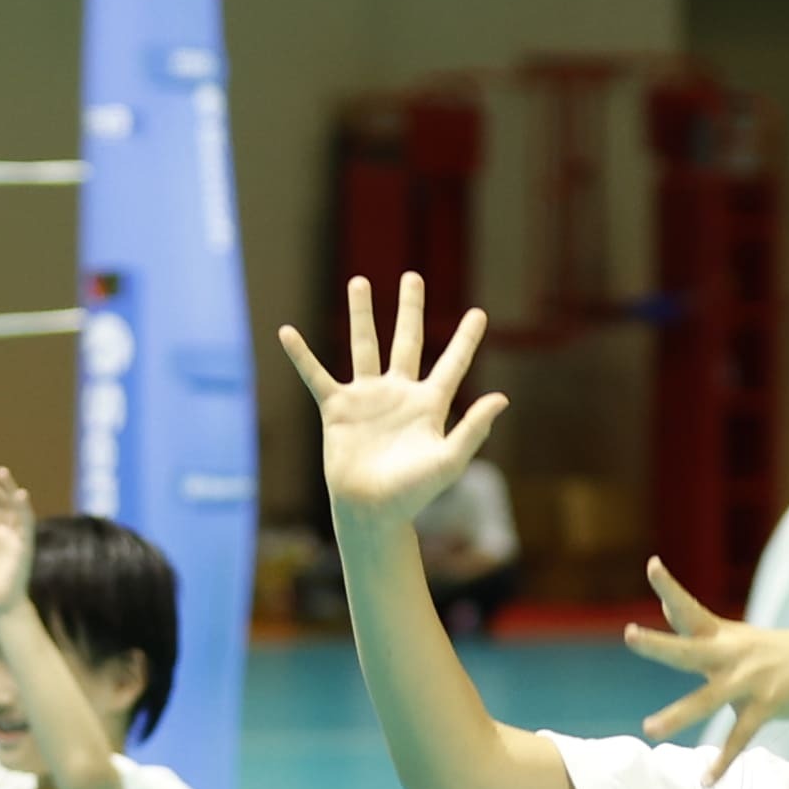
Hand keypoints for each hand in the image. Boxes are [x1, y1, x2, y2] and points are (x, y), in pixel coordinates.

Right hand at [282, 274, 504, 529]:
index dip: (466, 339)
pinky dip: (301, 355)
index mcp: (429, 404)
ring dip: (362, 315)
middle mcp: (399, 394)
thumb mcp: (450, 460)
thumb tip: (501, 397)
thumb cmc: (414, 493)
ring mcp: (367, 399)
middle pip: (407, 340)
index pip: (453, 363)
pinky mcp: (337, 409)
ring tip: (359, 282)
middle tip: (413, 277)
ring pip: (364, 347)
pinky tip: (287, 332)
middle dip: (410, 309)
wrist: (371, 511)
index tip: (480, 313)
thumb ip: (473, 428)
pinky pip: (316, 376)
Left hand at [624, 559, 788, 780]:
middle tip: (629, 634)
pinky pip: (739, 737)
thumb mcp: (738, 637)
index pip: (690, 609)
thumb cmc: (779, 651)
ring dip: (677, 716)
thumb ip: (698, 627)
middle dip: (658, 645)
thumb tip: (664, 605)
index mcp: (722, 636)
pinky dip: (723, 762)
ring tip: (649, 730)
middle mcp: (732, 654)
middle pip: (687, 650)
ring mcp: (750, 680)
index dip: (670, 587)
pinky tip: (706, 781)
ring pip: (707, 700)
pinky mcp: (768, 705)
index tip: (652, 563)